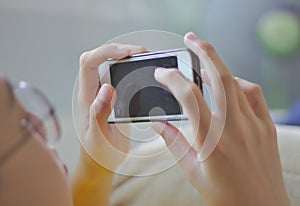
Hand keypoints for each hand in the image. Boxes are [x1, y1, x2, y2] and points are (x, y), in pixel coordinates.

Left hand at [78, 43, 146, 169]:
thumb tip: (107, 88)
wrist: (101, 161)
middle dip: (120, 49)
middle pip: (100, 56)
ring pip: (111, 63)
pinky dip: (134, 67)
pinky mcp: (116, 96)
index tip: (127, 53)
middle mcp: (94, 90)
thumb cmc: (98, 152)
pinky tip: (145, 70)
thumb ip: (99, 113)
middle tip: (143, 53)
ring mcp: (105, 92)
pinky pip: (122, 75)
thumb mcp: (99, 137)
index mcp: (87, 97)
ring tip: (146, 58)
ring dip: (128, 56)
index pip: (88, 63)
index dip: (106, 52)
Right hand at [151, 33, 289, 205]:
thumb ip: (174, 142)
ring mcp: (255, 125)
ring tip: (206, 62)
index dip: (172, 79)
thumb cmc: (225, 196)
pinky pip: (254, 94)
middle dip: (203, 51)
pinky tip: (231, 87)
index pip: (189, 96)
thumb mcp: (193, 172)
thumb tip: (157, 122)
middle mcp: (235, 127)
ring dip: (220, 66)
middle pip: (220, 76)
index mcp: (212, 141)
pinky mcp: (267, 126)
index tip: (161, 74)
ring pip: (237, 82)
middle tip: (190, 39)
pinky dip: (240, 84)